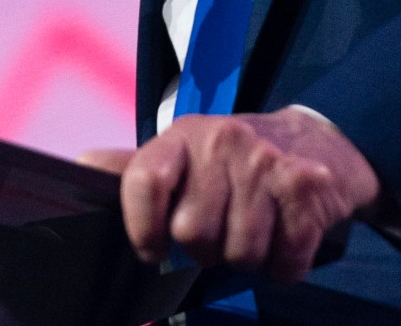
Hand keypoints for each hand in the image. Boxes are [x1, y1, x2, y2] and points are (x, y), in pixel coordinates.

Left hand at [78, 109, 378, 282]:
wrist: (319, 142)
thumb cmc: (237, 160)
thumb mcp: (185, 153)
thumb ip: (135, 168)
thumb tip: (81, 167)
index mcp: (184, 136)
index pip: (143, 180)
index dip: (142, 228)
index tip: (154, 249)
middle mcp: (224, 140)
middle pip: (193, 234)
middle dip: (207, 250)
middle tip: (223, 229)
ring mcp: (267, 162)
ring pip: (240, 253)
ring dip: (249, 258)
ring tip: (257, 229)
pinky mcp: (308, 186)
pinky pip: (284, 260)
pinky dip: (285, 264)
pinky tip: (286, 235)